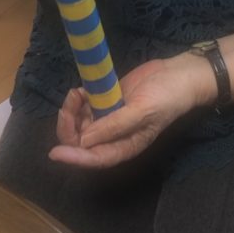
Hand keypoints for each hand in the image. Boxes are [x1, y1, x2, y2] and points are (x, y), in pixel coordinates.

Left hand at [49, 54, 214, 168]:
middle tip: (71, 101)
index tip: (54, 152)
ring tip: (77, 92)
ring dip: (72, 110)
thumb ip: (114, 126)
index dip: (74, 158)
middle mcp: (113, 136)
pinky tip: (81, 90)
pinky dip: (78, 101)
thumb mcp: (143, 111)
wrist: (178, 74)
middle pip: (81, 142)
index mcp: (124, 146)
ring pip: (79, 124)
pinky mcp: (107, 101)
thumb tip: (84, 141)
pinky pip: (85, 107)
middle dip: (69, 126)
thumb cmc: (166, 97)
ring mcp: (109, 118)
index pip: (94, 158)